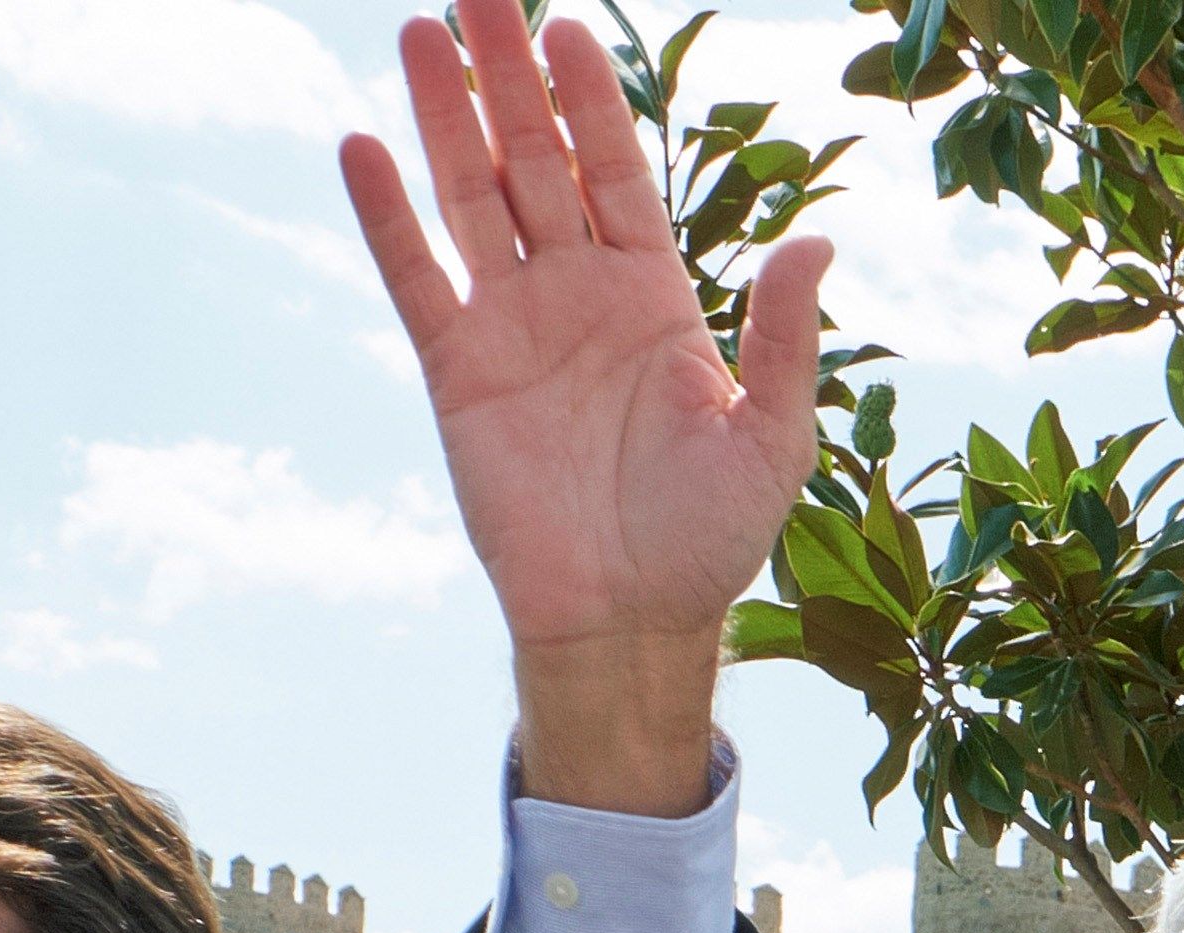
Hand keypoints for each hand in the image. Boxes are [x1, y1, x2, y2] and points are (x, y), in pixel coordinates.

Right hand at [343, 0, 831, 811]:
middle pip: (538, 160)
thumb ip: (787, 338)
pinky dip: (387, 218)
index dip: (592, 100)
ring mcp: (513, 326)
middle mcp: (578, 292)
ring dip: (446, 117)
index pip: (617, 170)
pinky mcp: (459, 373)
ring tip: (419, 32)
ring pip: (472, 197)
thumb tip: (820, 240)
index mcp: (653, 294)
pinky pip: (417, 279)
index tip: (568, 27)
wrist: (630, 622)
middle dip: (511, 76)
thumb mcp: (772, 438)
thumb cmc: (711, 539)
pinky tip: (363, 148)